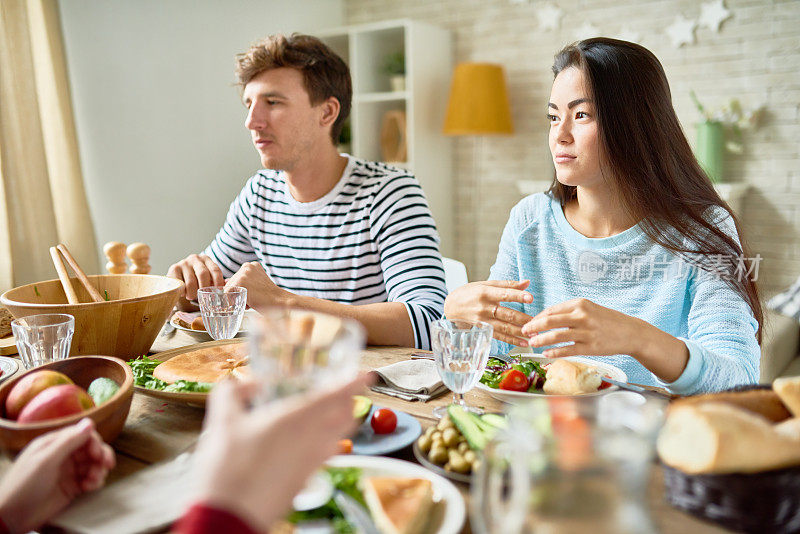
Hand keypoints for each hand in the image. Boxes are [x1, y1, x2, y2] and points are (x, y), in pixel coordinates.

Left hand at [0, 418, 115, 532]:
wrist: (12, 517)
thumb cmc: (24, 485)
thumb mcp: (45, 460)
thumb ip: (68, 441)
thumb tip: (89, 422)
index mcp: (54, 444)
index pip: (82, 434)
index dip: (94, 441)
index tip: (97, 453)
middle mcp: (63, 455)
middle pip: (91, 448)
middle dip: (101, 455)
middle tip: (106, 465)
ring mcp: (68, 472)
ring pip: (94, 464)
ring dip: (99, 470)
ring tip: (94, 480)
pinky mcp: (72, 487)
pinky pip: (91, 479)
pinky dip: (95, 482)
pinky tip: (89, 487)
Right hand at [167, 254, 224, 300]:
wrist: (177, 279)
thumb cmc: (196, 280)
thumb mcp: (207, 278)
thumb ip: (216, 281)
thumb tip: (229, 286)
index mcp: (206, 259)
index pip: (215, 270)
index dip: (218, 283)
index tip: (218, 293)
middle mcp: (195, 258)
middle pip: (203, 274)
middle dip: (204, 288)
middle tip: (203, 296)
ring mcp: (184, 263)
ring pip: (191, 282)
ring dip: (192, 293)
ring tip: (191, 296)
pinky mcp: (173, 268)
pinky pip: (180, 284)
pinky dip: (183, 292)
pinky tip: (183, 293)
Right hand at [193, 374, 372, 531]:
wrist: (231, 517)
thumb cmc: (228, 471)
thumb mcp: (220, 421)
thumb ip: (231, 392)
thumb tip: (245, 383)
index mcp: (297, 419)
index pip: (337, 395)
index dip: (355, 382)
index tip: (367, 375)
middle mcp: (313, 439)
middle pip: (346, 415)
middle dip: (349, 400)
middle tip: (343, 390)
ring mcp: (313, 461)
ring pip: (339, 435)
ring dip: (340, 420)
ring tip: (327, 412)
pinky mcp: (307, 479)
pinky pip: (327, 454)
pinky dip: (326, 441)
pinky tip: (307, 441)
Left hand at [225, 261, 288, 309]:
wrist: (279, 302)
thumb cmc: (268, 298)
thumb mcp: (255, 285)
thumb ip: (242, 282)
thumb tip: (225, 282)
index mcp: (251, 265)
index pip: (236, 280)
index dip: (242, 290)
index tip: (255, 293)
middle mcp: (246, 266)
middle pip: (230, 284)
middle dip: (239, 294)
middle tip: (255, 297)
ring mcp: (243, 273)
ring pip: (228, 290)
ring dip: (238, 298)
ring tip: (253, 299)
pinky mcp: (240, 281)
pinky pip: (227, 295)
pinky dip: (236, 302)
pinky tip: (250, 300)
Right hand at [444, 280, 533, 345]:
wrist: (450, 307)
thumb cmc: (469, 293)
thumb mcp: (485, 285)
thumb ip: (507, 285)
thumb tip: (527, 283)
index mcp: (485, 293)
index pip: (504, 294)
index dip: (517, 296)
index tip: (530, 298)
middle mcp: (483, 308)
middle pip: (506, 314)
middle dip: (523, 319)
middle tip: (538, 322)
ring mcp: (482, 321)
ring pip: (504, 327)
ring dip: (520, 332)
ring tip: (534, 334)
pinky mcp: (482, 330)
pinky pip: (499, 336)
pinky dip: (512, 340)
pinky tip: (523, 342)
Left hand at [522, 298, 645, 357]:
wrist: (631, 332)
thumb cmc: (606, 320)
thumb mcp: (589, 309)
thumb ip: (568, 312)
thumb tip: (544, 319)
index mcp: (580, 304)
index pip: (552, 310)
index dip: (537, 318)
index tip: (529, 323)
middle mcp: (582, 316)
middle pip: (549, 321)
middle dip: (533, 327)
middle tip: (524, 332)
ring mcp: (586, 332)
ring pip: (556, 336)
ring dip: (540, 340)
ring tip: (532, 343)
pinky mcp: (591, 347)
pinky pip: (567, 350)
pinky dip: (554, 352)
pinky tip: (546, 354)